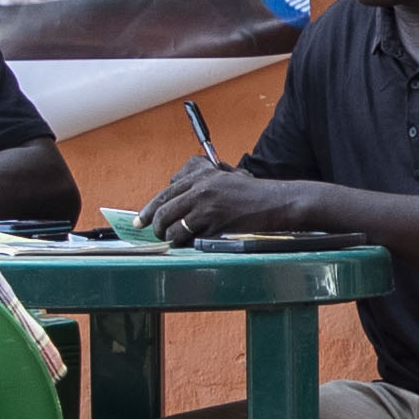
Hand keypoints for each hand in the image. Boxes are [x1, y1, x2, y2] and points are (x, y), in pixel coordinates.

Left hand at [127, 156, 259, 246]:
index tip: (141, 220)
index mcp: (202, 176)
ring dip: (171, 237)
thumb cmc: (253, 195)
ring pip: (173, 226)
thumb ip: (201, 185)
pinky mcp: (214, 224)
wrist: (277, 203)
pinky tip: (190, 242)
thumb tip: (176, 201)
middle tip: (156, 234)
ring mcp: (207, 206)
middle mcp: (201, 189)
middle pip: (164, 210)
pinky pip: (189, 237)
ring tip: (175, 239)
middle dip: (156, 226)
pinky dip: (185, 242)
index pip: (166, 193)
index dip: (149, 209)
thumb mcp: (225, 179)